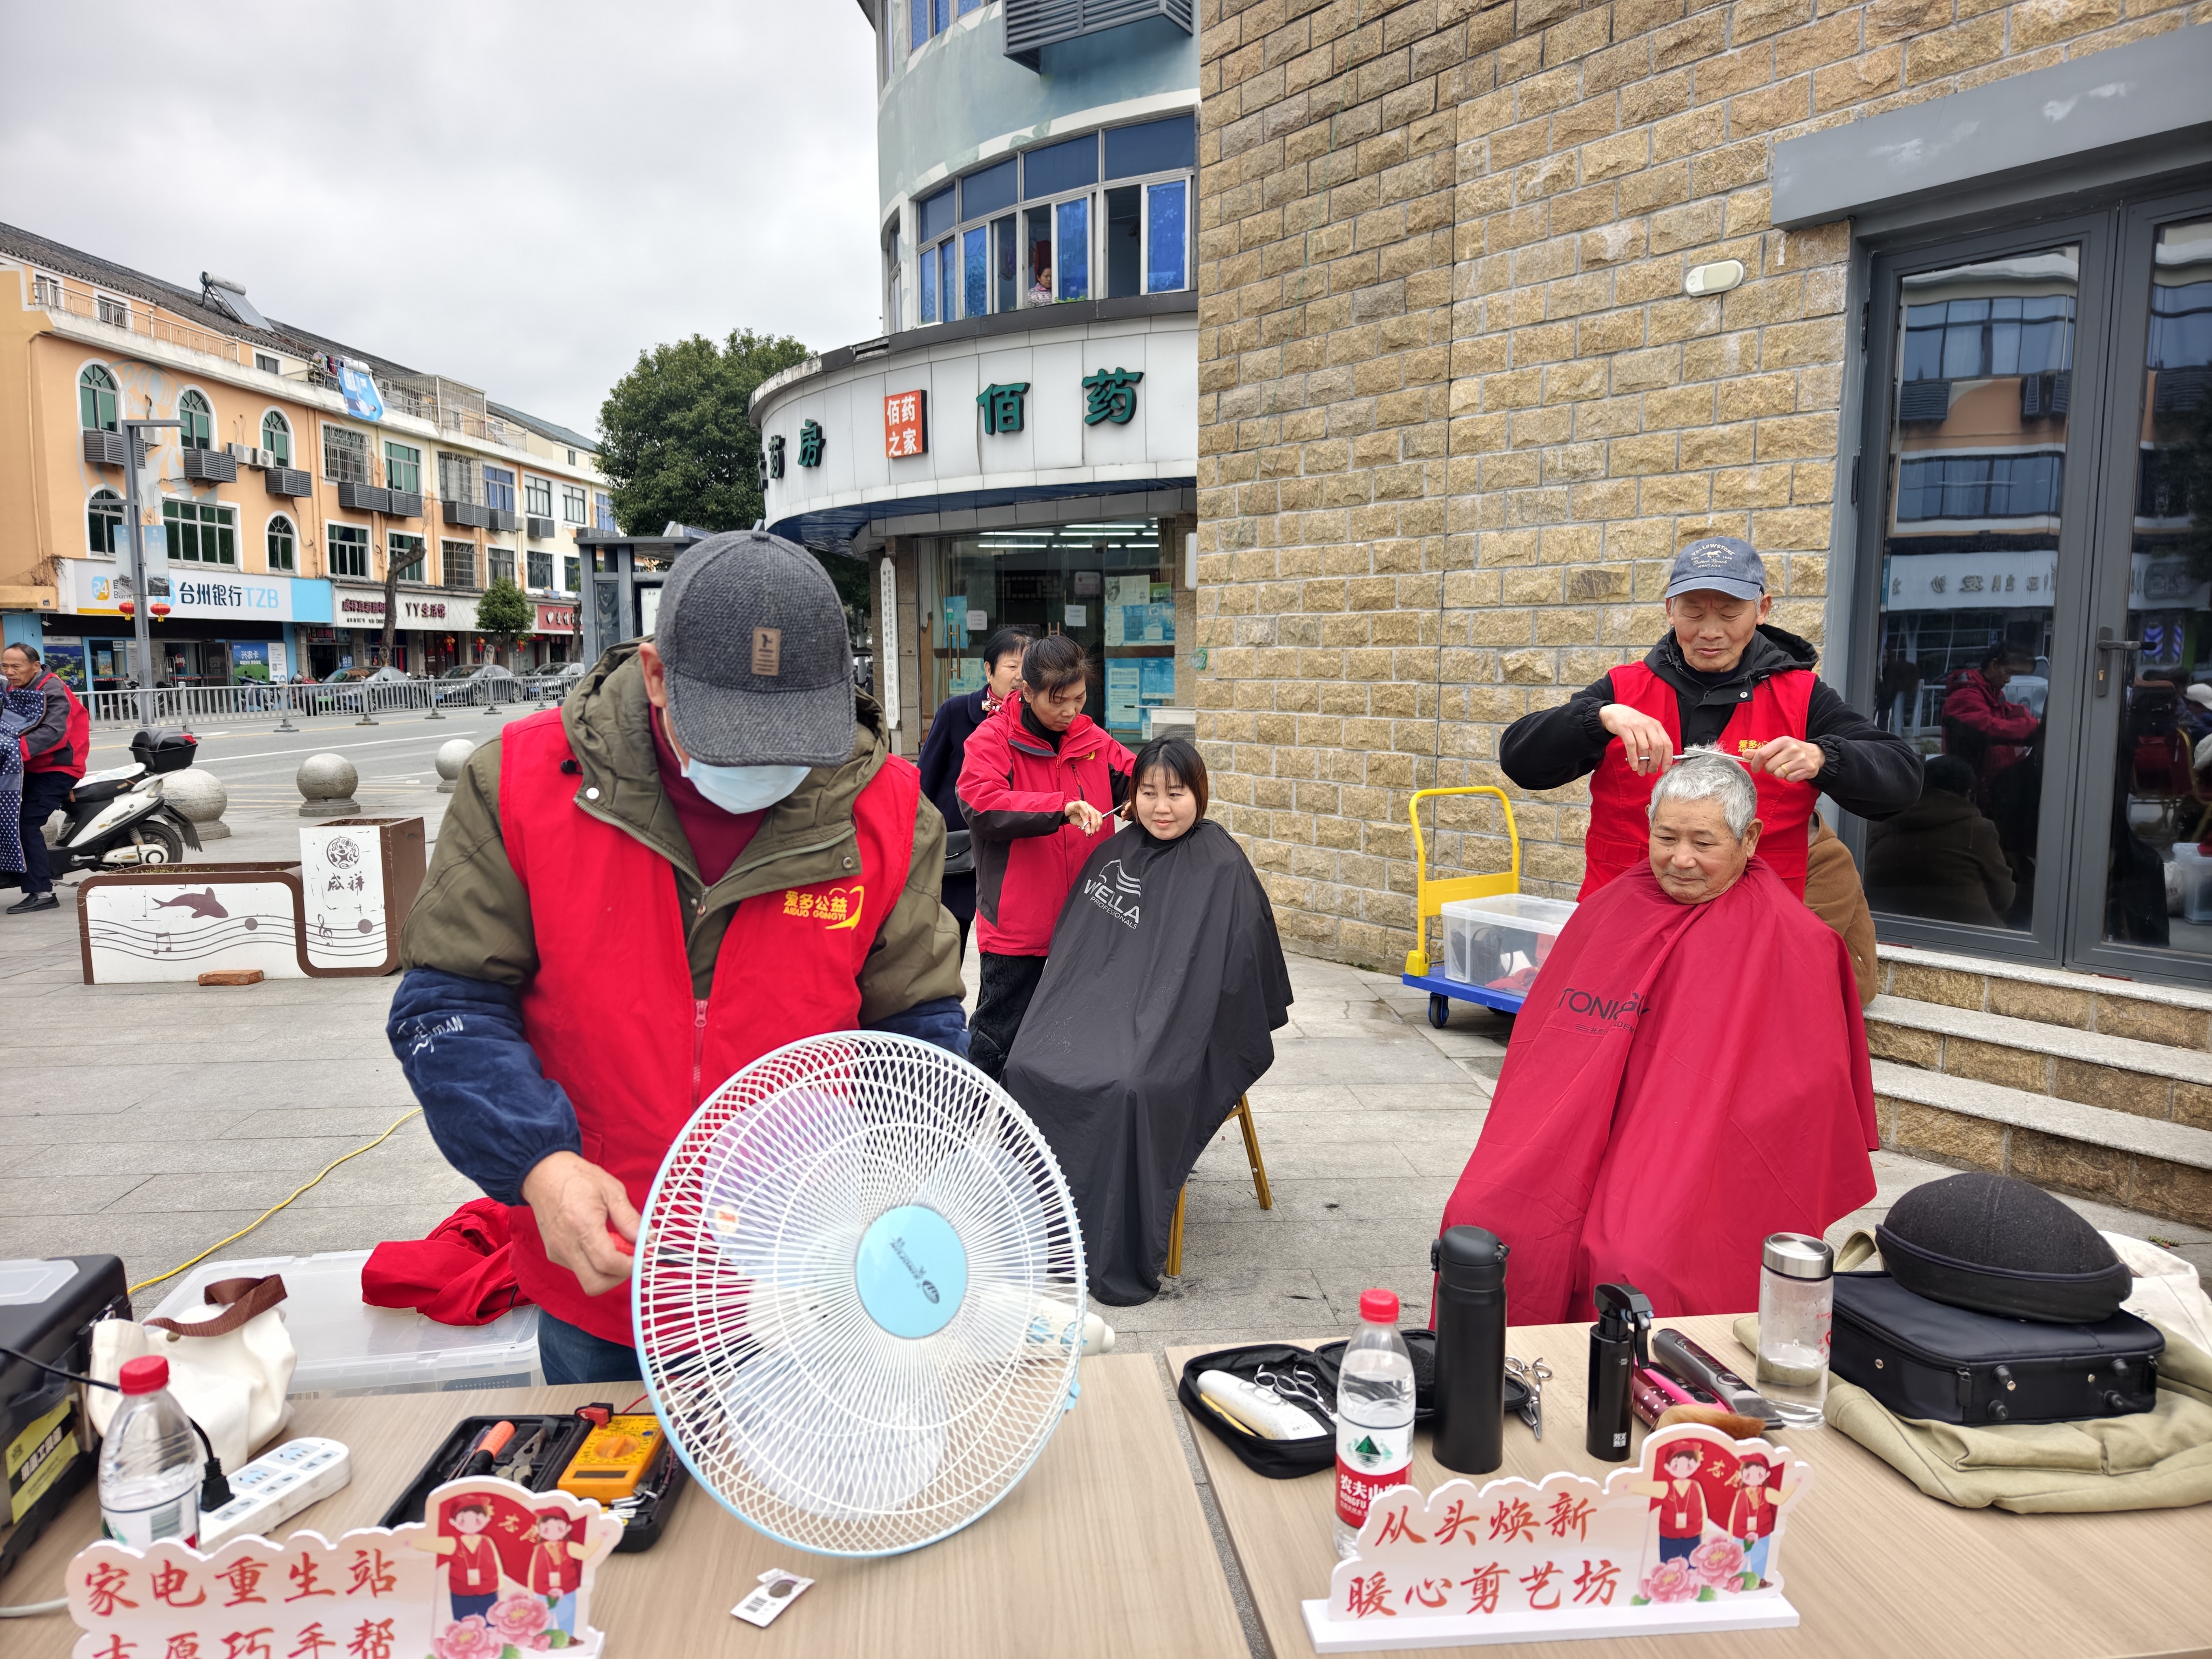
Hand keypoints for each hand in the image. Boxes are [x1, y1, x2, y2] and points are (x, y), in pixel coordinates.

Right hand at [520, 1151, 638, 1295]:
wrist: (544, 1174)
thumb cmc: (577, 1178)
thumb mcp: (612, 1190)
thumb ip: (630, 1219)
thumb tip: (647, 1239)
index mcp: (583, 1226)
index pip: (608, 1263)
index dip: (631, 1265)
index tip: (644, 1255)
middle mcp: (567, 1245)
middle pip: (595, 1284)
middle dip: (618, 1276)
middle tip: (630, 1256)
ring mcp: (558, 1252)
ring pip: (587, 1280)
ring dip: (607, 1271)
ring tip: (614, 1244)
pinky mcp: (554, 1254)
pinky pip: (579, 1270)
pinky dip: (594, 1264)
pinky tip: (599, 1243)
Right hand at [1063, 798, 1104, 833]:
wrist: (1064, 813)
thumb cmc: (1073, 817)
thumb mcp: (1080, 824)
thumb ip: (1085, 827)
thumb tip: (1089, 832)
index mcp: (1091, 812)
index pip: (1098, 816)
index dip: (1099, 823)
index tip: (1096, 830)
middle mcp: (1089, 808)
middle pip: (1096, 814)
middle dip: (1094, 824)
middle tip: (1091, 830)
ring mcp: (1084, 805)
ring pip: (1090, 811)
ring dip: (1090, 820)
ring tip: (1087, 826)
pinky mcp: (1078, 803)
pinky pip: (1082, 804)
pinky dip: (1085, 809)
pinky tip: (1086, 813)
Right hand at [1599, 704, 1673, 774]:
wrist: (1615, 712)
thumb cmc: (1632, 723)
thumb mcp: (1647, 729)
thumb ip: (1653, 741)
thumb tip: (1659, 761)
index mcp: (1657, 726)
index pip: (1667, 743)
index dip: (1667, 758)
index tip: (1665, 769)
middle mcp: (1649, 725)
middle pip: (1658, 746)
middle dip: (1655, 762)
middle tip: (1651, 771)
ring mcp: (1637, 726)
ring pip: (1644, 747)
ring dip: (1643, 762)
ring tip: (1641, 771)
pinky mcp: (1625, 728)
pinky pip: (1631, 745)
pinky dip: (1633, 758)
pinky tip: (1633, 765)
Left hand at [1748, 735, 1824, 782]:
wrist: (1816, 754)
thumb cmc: (1792, 751)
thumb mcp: (1777, 747)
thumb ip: (1760, 752)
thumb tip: (1744, 754)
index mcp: (1783, 741)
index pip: (1762, 754)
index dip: (1755, 763)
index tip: (1755, 768)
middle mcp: (1792, 749)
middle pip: (1769, 767)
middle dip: (1770, 769)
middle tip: (1777, 765)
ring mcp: (1801, 759)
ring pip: (1778, 774)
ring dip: (1780, 774)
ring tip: (1786, 768)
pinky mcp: (1808, 768)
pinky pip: (1789, 779)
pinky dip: (1789, 778)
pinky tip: (1794, 772)